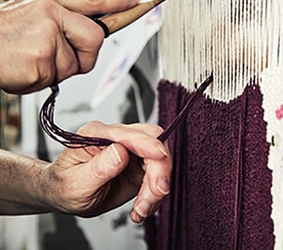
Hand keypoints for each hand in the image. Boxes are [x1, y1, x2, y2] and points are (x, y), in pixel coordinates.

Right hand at [0, 0, 137, 93]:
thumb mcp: (27, 15)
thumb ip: (59, 21)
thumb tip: (91, 33)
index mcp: (47, 1)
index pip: (91, 0)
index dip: (116, 3)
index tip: (135, 2)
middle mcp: (49, 12)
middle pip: (95, 39)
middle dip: (82, 55)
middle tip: (53, 56)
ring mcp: (46, 35)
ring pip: (76, 64)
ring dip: (56, 71)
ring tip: (29, 61)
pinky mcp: (42, 57)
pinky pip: (57, 78)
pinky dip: (40, 81)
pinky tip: (22, 70)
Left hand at [43, 122, 170, 222]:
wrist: (64, 196)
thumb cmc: (63, 186)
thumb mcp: (75, 182)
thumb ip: (99, 167)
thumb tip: (121, 151)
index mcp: (98, 134)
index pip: (130, 133)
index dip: (148, 144)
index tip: (160, 158)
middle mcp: (118, 138)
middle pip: (153, 143)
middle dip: (159, 170)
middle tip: (154, 195)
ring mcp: (132, 150)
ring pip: (160, 160)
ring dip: (156, 188)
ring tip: (141, 209)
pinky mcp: (140, 164)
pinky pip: (158, 175)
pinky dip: (154, 195)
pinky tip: (141, 208)